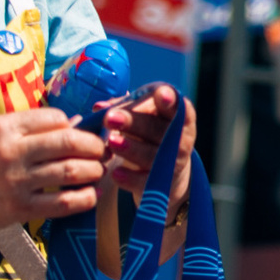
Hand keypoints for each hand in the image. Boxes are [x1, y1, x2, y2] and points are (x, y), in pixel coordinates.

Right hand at [0, 109, 105, 234]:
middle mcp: (10, 150)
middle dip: (94, 146)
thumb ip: (25, 129)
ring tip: (99, 172)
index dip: (74, 125)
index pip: (55, 118)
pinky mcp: (20, 208)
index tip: (83, 133)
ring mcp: (16, 180)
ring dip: (94, 171)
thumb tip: (71, 123)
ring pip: (72, 171)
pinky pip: (64, 202)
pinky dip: (85, 198)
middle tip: (102, 151)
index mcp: (3, 127)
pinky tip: (91, 195)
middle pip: (69, 141)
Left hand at [100, 86, 196, 209]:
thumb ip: (123, 108)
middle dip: (134, 123)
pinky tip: (116, 173)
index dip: (171, 100)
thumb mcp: (144, 117)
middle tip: (110, 118)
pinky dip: (130, 178)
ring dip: (132, 149)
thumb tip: (99, 107)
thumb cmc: (150, 134)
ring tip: (111, 143)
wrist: (167, 172)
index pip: (178, 106)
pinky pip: (145, 181)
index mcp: (179, 117)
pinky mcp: (161, 185)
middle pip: (158, 129)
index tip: (161, 94)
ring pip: (152, 156)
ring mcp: (172, 164)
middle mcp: (181, 140)